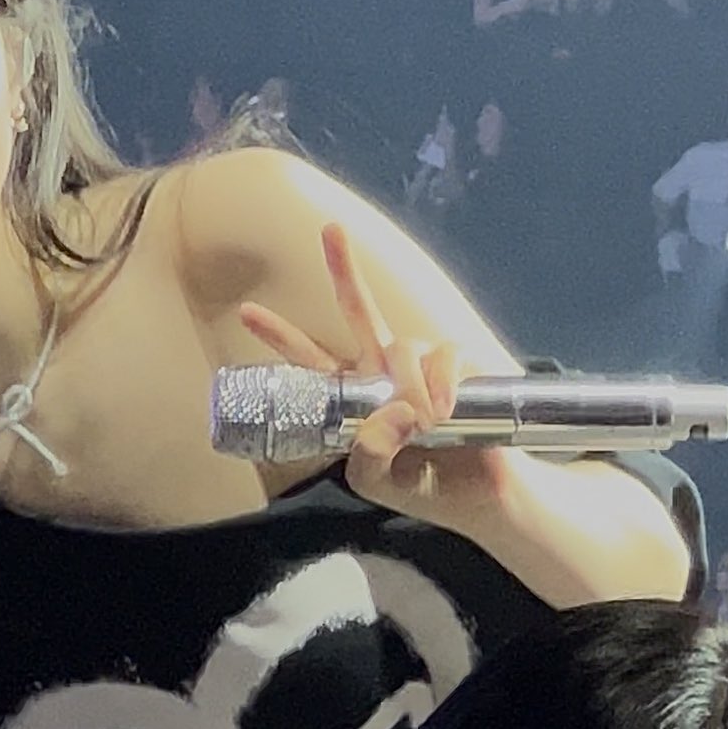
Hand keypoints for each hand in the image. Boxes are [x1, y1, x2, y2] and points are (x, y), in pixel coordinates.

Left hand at [238, 224, 513, 526]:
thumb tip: (392, 411)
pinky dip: (442, 382)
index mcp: (354, 398)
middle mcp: (384, 373)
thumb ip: (368, 454)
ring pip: (401, 345)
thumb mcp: (376, 482)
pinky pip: (445, 355)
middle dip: (344, 270)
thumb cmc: (423, 488)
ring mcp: (422, 367)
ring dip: (408, 386)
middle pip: (359, 311)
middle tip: (330, 230)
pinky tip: (444, 411)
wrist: (480, 498)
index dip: (281, 338)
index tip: (247, 312)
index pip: (312, 363)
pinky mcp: (461, 367)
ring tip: (425, 424)